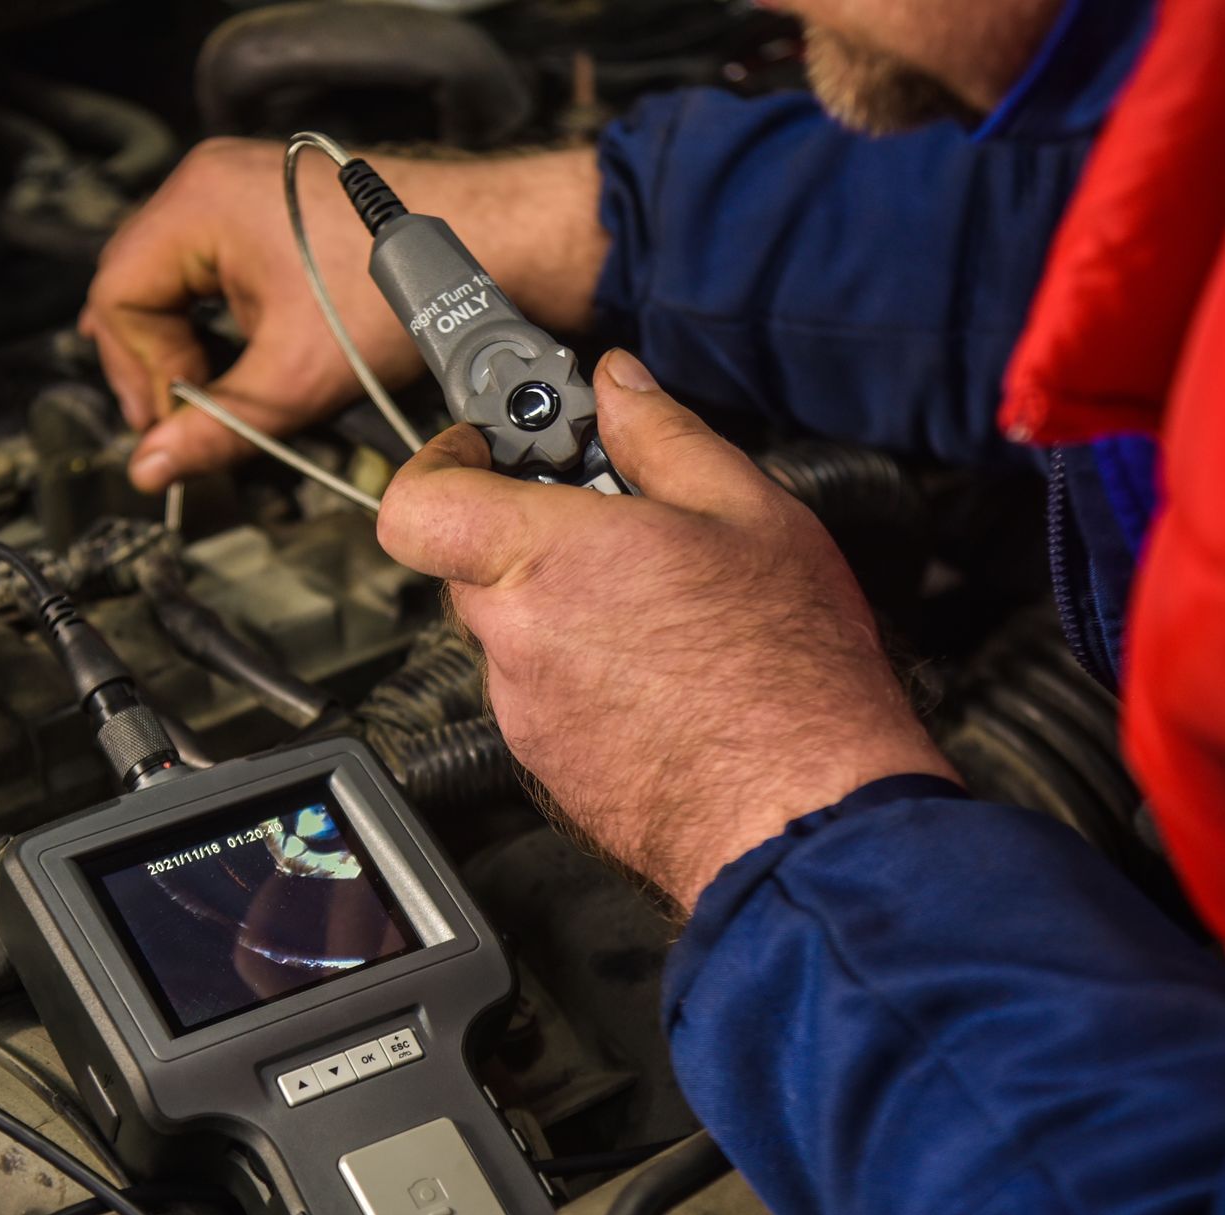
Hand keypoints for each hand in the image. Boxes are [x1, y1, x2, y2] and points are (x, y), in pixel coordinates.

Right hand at [81, 138, 606, 491]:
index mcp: (199, 204)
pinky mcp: (270, 209)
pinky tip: (243, 360)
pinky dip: (216, 321)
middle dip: (156, 363)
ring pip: (171, 282)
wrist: (487, 249)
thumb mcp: (296, 377)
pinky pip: (210, 269)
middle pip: (136, 287)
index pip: (117, 298)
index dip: (137, 373)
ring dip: (185, 345)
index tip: (173, 421)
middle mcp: (209, 182)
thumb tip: (153, 470)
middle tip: (184, 419)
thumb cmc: (402, 292)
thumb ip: (216, 427)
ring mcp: (239, 189)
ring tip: (216, 395)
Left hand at [377, 350, 955, 909]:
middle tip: (615, 525)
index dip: (438, 465)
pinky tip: (667, 675)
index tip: (483, 450)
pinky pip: (544, 696)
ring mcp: (525, 713)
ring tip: (666, 611)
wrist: (809, 816)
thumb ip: (664, 435)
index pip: (415, 504)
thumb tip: (620, 387)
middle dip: (531, 534)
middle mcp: (515, 639)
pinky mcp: (548, 768)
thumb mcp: (750, 512)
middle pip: (473, 563)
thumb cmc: (791, 673)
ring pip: (514, 633)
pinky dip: (586, 675)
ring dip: (566, 609)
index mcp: (544, 559)